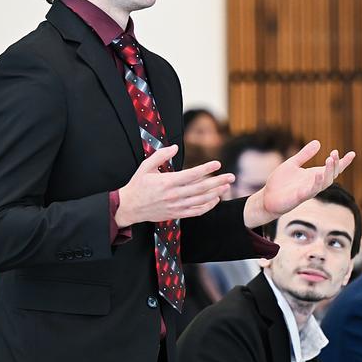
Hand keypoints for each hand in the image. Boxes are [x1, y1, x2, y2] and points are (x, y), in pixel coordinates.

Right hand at [115, 145, 234, 226]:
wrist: (130, 207)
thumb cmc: (138, 185)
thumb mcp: (145, 166)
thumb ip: (161, 155)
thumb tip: (176, 147)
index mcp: (167, 182)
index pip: (192, 174)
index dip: (206, 168)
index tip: (217, 163)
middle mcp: (174, 195)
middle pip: (201, 188)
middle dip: (218, 181)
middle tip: (231, 176)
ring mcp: (176, 206)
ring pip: (201, 200)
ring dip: (216, 193)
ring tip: (227, 186)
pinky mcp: (176, 214)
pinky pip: (196, 212)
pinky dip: (208, 206)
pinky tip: (215, 200)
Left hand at [243, 141, 355, 228]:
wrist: (267, 197)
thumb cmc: (280, 182)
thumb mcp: (292, 163)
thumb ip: (304, 154)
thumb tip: (318, 142)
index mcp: (314, 174)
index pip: (332, 168)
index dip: (343, 162)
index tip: (353, 154)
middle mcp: (314, 183)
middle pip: (332, 175)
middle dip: (336, 165)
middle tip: (334, 154)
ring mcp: (308, 190)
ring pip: (325, 183)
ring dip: (329, 172)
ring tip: (330, 159)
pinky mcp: (300, 197)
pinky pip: (312, 190)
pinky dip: (317, 183)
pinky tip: (319, 174)